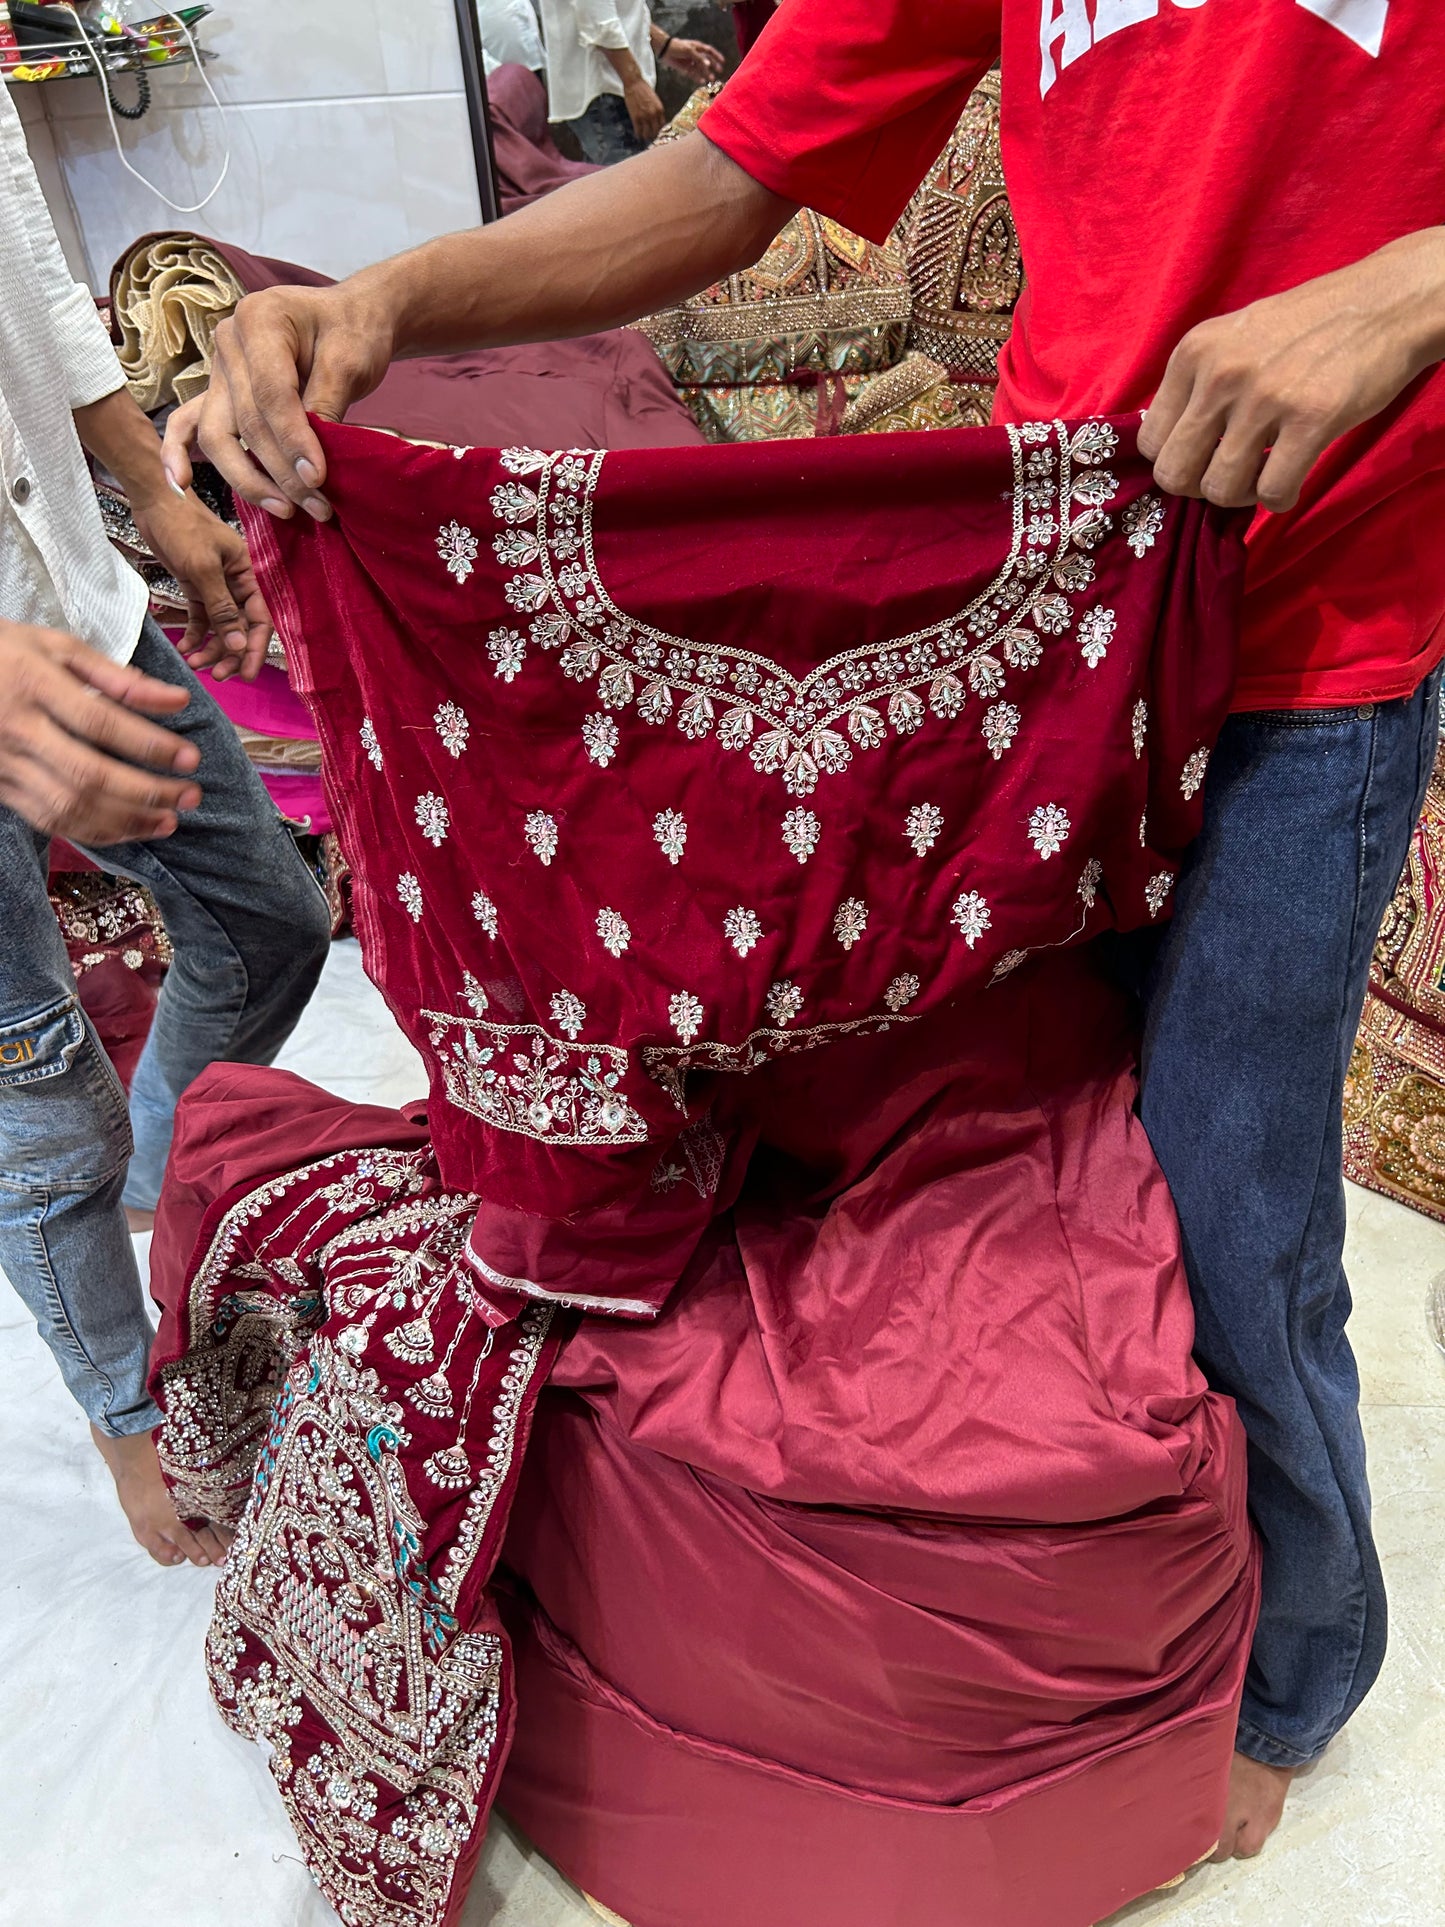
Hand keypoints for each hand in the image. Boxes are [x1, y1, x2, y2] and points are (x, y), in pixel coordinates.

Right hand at [0, 620, 201, 843]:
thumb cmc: (4, 653)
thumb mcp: (55, 646)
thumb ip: (116, 676)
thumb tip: (176, 699)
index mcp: (33, 685)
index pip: (101, 723)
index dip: (149, 745)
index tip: (189, 758)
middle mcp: (17, 730)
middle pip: (89, 774)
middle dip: (147, 791)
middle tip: (191, 795)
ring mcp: (5, 765)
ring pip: (70, 807)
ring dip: (127, 820)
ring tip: (169, 820)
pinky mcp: (0, 789)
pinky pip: (50, 820)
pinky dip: (95, 831)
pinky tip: (130, 828)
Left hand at [129, 479, 271, 683]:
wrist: (153, 499)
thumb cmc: (182, 526)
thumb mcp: (203, 569)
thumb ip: (222, 609)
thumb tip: (241, 644)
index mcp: (245, 574)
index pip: (259, 619)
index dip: (255, 648)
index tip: (247, 674)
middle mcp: (234, 582)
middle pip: (240, 627)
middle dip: (230, 653)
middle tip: (217, 674)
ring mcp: (213, 584)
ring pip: (218, 626)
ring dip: (210, 647)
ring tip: (195, 664)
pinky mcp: (193, 584)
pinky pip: (199, 617)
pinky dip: (193, 633)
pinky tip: (185, 647)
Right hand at [163, 281, 395, 519]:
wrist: (347, 319)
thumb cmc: (352, 333)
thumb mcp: (350, 361)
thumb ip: (326, 405)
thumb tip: (308, 464)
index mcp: (259, 319)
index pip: (271, 393)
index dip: (293, 440)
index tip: (318, 477)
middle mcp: (228, 343)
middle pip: (244, 421)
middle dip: (281, 471)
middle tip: (319, 506)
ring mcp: (219, 370)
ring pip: (217, 435)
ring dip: (250, 480)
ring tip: (288, 509)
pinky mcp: (219, 393)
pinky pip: (189, 424)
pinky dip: (179, 453)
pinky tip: (180, 485)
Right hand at [624, 77, 665, 143]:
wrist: (634, 83)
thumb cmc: (644, 90)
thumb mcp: (655, 101)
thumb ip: (657, 111)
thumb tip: (657, 122)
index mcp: (660, 110)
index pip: (662, 126)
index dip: (659, 130)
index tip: (656, 132)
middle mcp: (654, 115)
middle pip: (655, 132)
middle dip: (652, 135)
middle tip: (649, 136)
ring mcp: (644, 117)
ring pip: (647, 134)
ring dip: (645, 137)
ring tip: (643, 136)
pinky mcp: (636, 118)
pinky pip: (638, 131)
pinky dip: (638, 135)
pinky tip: (638, 135)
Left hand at [661, 38, 724, 82]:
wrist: (665, 51)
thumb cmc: (678, 47)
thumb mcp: (689, 51)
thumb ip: (699, 58)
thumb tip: (709, 65)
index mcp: (698, 47)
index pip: (710, 51)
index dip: (717, 56)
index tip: (723, 62)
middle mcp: (696, 55)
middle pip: (707, 61)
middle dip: (714, 66)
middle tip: (719, 72)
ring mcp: (691, 62)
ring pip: (701, 69)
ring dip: (707, 73)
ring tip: (711, 79)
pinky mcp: (686, 69)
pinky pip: (694, 74)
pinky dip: (698, 78)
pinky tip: (702, 81)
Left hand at [1140, 228, 1444, 512]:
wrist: (1383, 303)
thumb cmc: (1306, 327)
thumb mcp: (1233, 339)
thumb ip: (1197, 384)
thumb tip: (1170, 445)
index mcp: (1194, 352)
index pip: (1150, 441)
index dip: (1175, 461)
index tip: (1204, 457)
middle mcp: (1220, 374)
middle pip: (1173, 474)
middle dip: (1198, 488)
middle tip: (1229, 476)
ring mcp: (1264, 398)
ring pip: (1219, 489)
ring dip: (1241, 497)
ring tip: (1263, 475)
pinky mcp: (1310, 419)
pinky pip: (1272, 492)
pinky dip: (1279, 500)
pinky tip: (1291, 482)